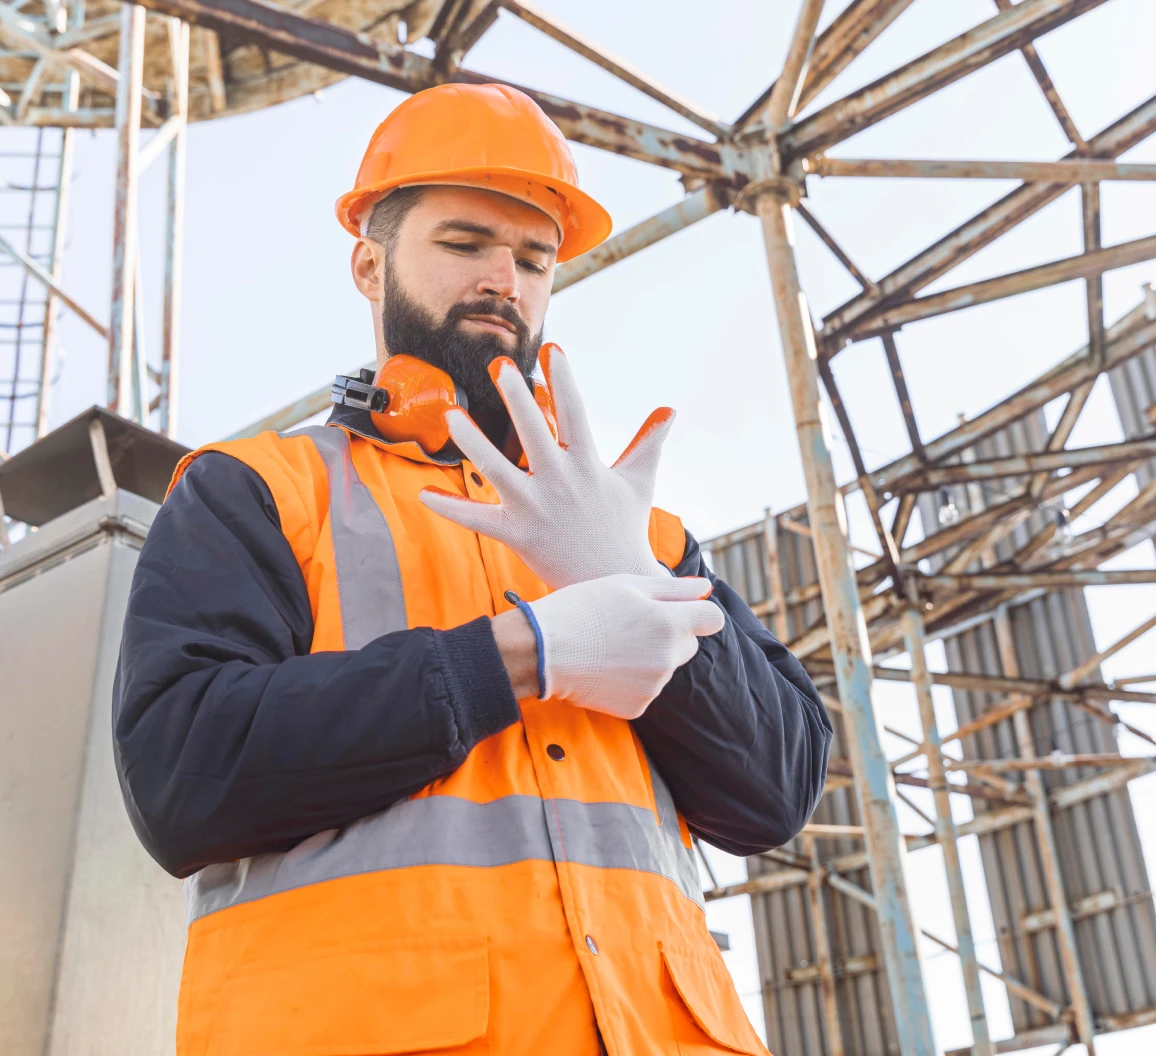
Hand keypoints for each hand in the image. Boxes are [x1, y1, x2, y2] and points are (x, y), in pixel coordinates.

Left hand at [419, 344, 674, 587]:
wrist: (614, 582)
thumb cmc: (625, 528)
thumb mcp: (639, 481)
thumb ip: (648, 442)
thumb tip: (670, 409)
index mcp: (588, 465)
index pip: (575, 414)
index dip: (564, 381)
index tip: (554, 349)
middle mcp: (559, 483)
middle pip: (534, 433)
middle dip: (517, 398)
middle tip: (500, 366)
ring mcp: (535, 509)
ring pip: (497, 470)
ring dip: (473, 442)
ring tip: (452, 414)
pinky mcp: (517, 534)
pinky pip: (478, 519)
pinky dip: (451, 508)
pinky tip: (424, 493)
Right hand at [526, 574, 724, 718]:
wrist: (541, 651)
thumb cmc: (582, 608)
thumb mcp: (627, 585)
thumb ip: (674, 589)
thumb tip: (706, 589)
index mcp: (670, 625)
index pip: (712, 619)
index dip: (696, 612)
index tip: (677, 610)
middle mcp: (668, 659)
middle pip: (688, 645)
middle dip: (669, 635)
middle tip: (631, 625)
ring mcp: (653, 687)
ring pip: (664, 667)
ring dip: (648, 657)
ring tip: (610, 645)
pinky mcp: (636, 708)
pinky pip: (645, 689)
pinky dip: (631, 680)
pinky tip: (605, 667)